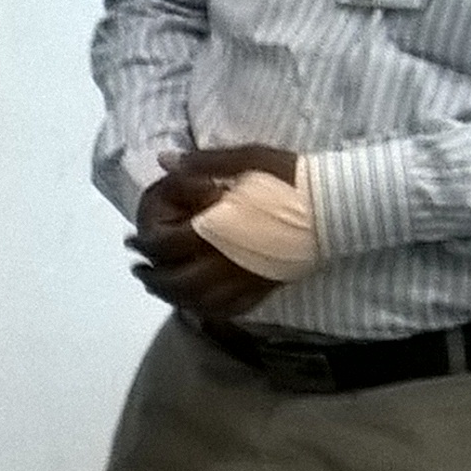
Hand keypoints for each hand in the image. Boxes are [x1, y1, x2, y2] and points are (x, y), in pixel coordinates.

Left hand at [129, 144, 296, 322]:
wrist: (338, 204)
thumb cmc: (291, 177)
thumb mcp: (248, 160)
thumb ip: (204, 163)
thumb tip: (165, 160)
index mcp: (220, 229)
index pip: (170, 246)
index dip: (146, 245)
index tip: (133, 239)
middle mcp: (230, 262)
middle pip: (179, 283)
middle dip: (153, 279)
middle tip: (139, 270)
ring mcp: (248, 280)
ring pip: (201, 302)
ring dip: (173, 297)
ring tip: (158, 288)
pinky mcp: (265, 288)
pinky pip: (230, 310)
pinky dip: (207, 310)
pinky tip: (196, 303)